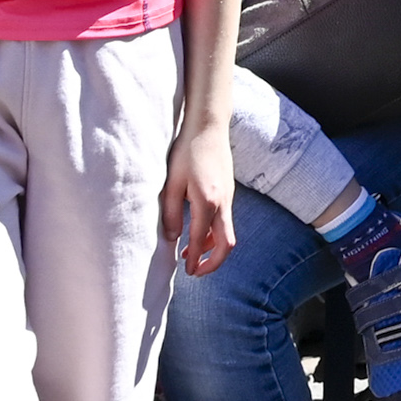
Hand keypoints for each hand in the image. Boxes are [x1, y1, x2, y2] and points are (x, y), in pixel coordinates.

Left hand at [166, 123, 236, 274]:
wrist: (208, 128)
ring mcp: (229, 198)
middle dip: (213, 263)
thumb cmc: (186, 152)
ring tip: (189, 253)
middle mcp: (223, 203)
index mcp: (207, 202)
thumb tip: (173, 238)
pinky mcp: (228, 193)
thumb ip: (171, 213)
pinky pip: (225, 220)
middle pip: (227, 244)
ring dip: (210, 248)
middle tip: (195, 271)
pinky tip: (196, 231)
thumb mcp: (171, 184)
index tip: (186, 272)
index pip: (201, 239)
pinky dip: (213, 233)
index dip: (194, 260)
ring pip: (226, 233)